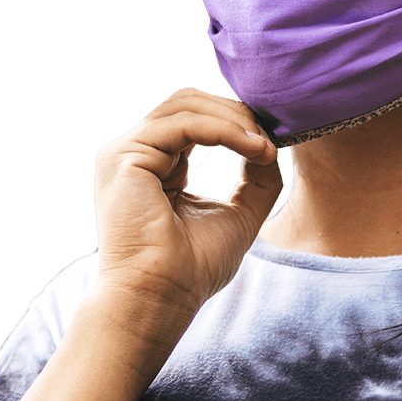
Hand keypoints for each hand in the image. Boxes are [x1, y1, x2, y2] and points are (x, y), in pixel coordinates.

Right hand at [93, 88, 281, 318]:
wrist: (161, 298)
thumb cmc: (194, 268)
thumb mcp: (240, 215)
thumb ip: (257, 180)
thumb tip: (270, 146)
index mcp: (159, 165)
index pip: (198, 119)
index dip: (239, 122)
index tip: (276, 142)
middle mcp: (138, 153)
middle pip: (191, 102)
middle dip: (237, 114)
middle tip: (271, 138)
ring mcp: (127, 152)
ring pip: (187, 106)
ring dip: (234, 121)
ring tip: (264, 146)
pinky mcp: (125, 157)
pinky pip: (184, 124)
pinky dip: (224, 131)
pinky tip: (251, 148)